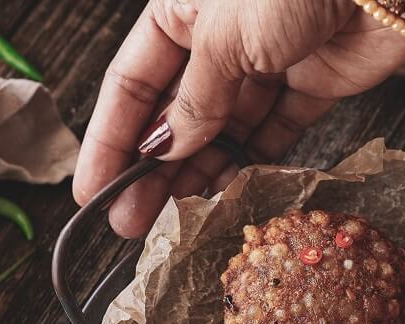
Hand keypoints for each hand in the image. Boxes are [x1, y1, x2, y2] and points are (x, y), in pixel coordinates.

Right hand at [73, 0, 404, 236]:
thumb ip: (194, 102)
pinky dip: (253, 164)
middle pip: (175, 113)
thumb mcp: (224, 39)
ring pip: (223, 130)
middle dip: (154, 170)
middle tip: (134, 221)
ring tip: (180, 218)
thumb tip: (166, 151)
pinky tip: (231, 194)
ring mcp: (265, 62)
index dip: (111, 140)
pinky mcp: (310, 85)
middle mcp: (218, 38)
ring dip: (201, 174)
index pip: (132, 83)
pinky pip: (272, 133)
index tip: (95, 190)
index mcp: (181, 11)